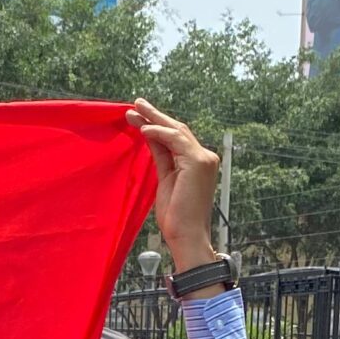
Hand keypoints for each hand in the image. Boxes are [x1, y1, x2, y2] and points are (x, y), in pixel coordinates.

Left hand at [125, 99, 220, 274]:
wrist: (186, 235)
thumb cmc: (176, 216)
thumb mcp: (165, 180)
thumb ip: (161, 157)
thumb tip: (150, 137)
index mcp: (198, 162)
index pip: (176, 138)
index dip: (157, 125)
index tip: (139, 117)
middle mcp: (205, 157)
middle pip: (177, 129)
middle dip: (155, 115)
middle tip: (136, 103)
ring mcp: (204, 158)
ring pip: (176, 131)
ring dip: (154, 118)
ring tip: (134, 110)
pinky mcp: (198, 162)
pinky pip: (175, 140)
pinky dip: (158, 132)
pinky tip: (144, 128)